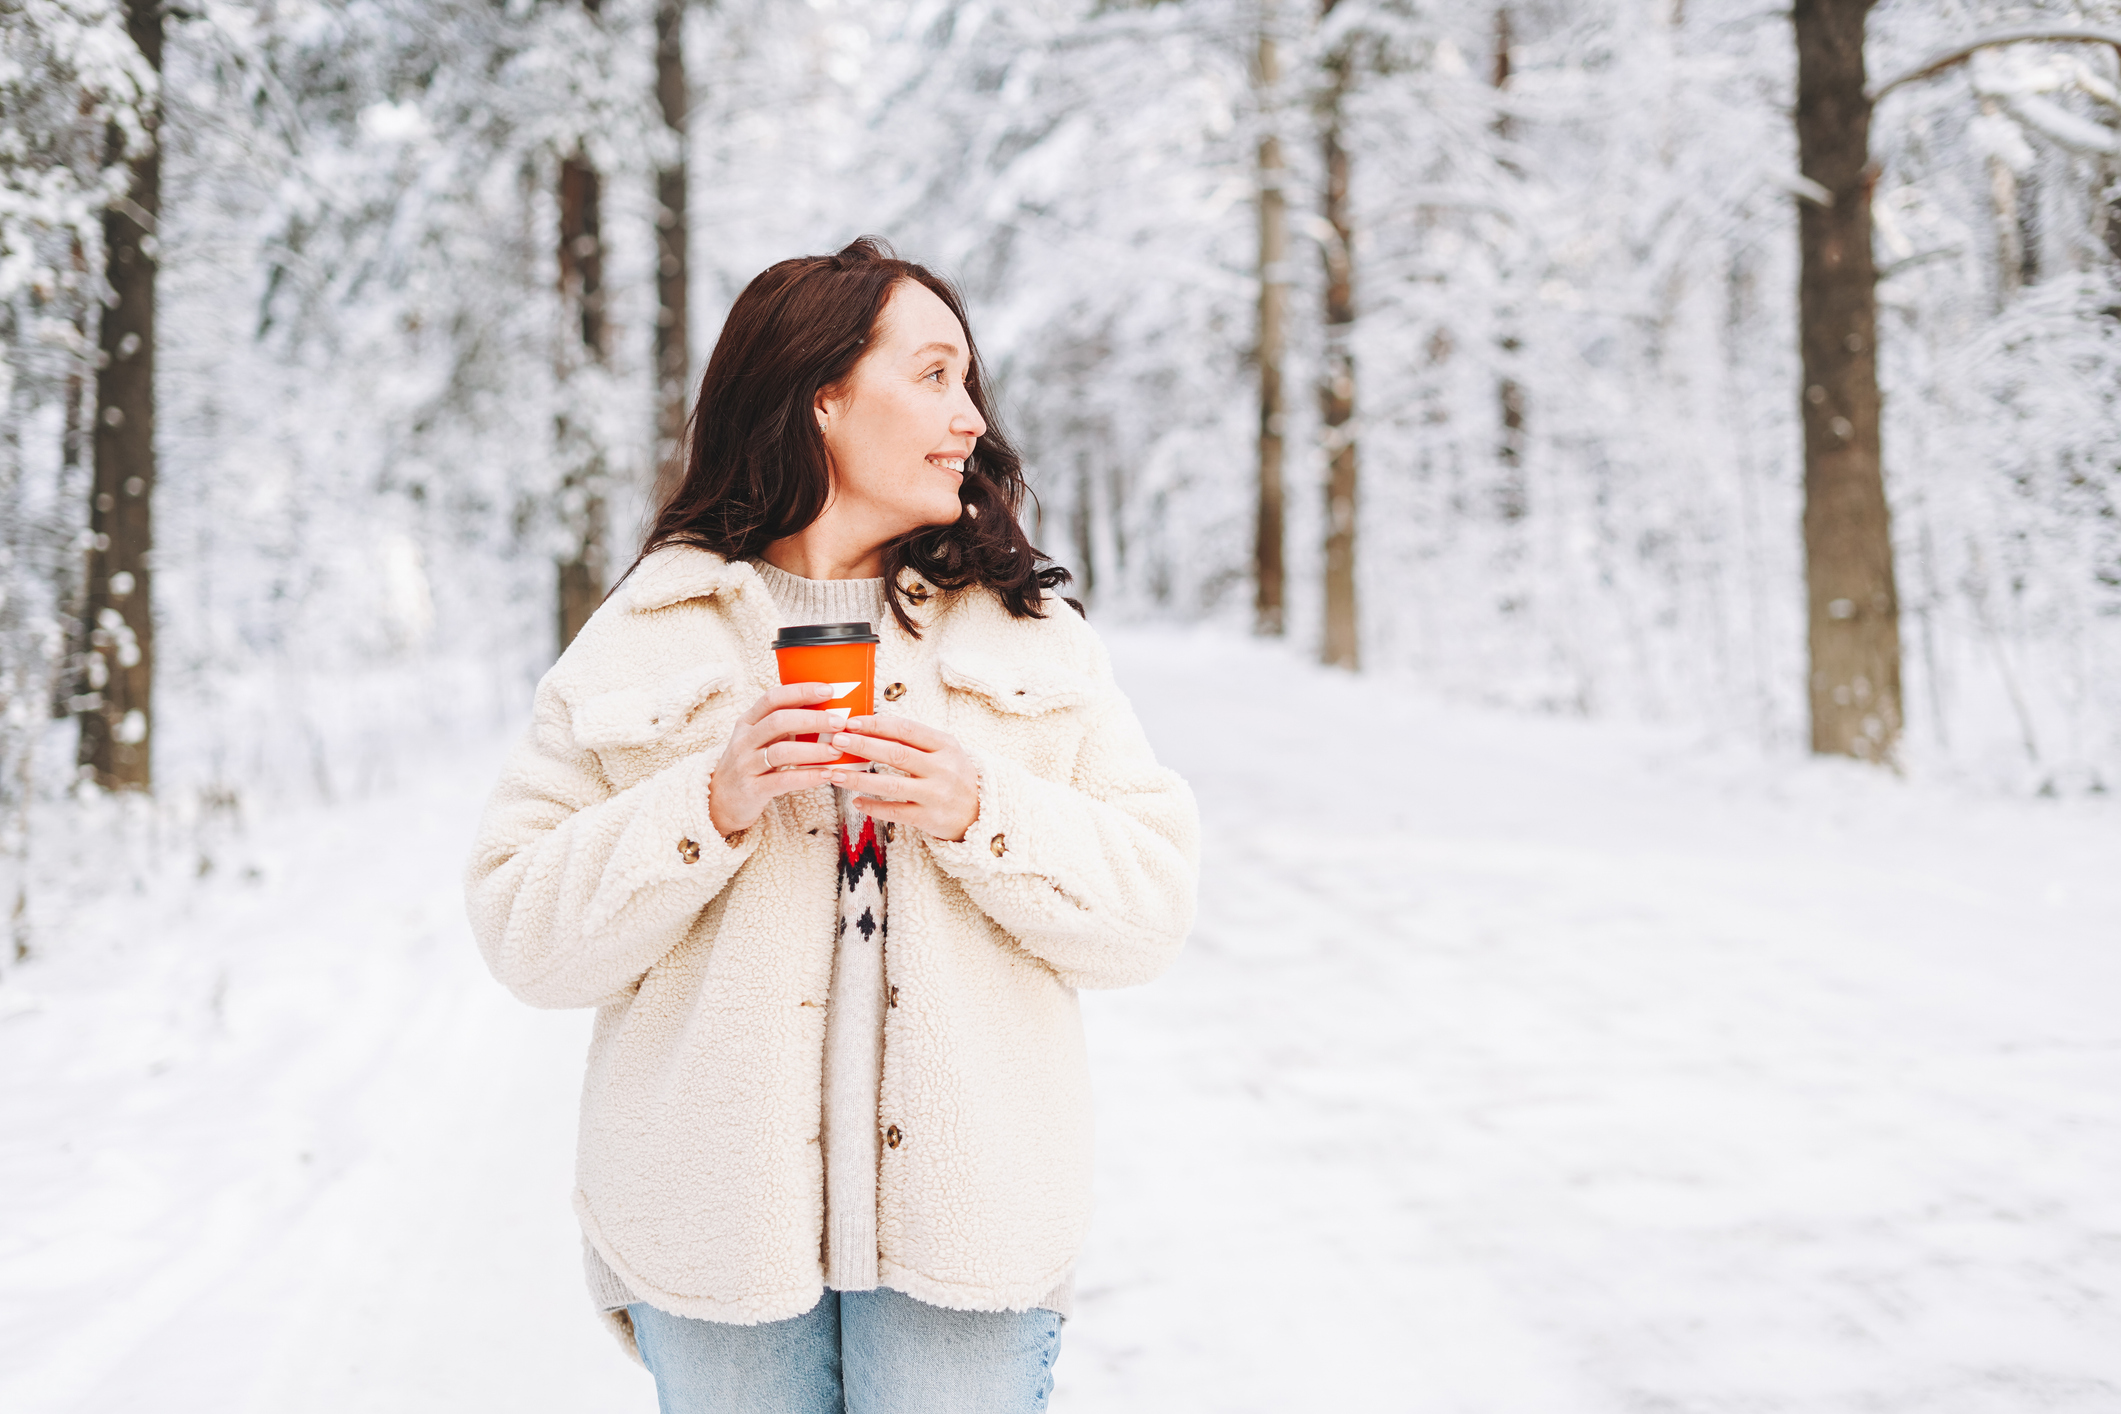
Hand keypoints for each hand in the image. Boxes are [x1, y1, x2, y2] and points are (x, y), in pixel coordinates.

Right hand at [708, 683, 846, 836]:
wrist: (719, 801)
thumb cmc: (750, 765)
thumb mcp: (759, 739)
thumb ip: (783, 725)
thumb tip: (825, 708)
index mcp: (748, 722)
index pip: (772, 698)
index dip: (800, 692)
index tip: (828, 690)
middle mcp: (744, 740)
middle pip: (779, 721)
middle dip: (812, 719)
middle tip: (840, 722)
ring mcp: (746, 765)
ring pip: (782, 751)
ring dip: (814, 750)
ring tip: (837, 750)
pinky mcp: (752, 789)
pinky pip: (783, 780)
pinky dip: (808, 777)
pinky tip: (827, 775)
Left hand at [824, 715, 980, 842]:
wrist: (983, 812)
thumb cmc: (954, 776)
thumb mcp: (944, 751)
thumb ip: (914, 740)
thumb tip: (871, 727)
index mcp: (945, 745)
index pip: (906, 729)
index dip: (876, 724)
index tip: (851, 722)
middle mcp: (942, 768)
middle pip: (896, 753)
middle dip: (863, 745)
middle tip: (837, 741)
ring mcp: (936, 794)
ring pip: (891, 784)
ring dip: (859, 778)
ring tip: (835, 773)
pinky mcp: (930, 818)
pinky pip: (895, 811)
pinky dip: (873, 807)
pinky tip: (856, 802)